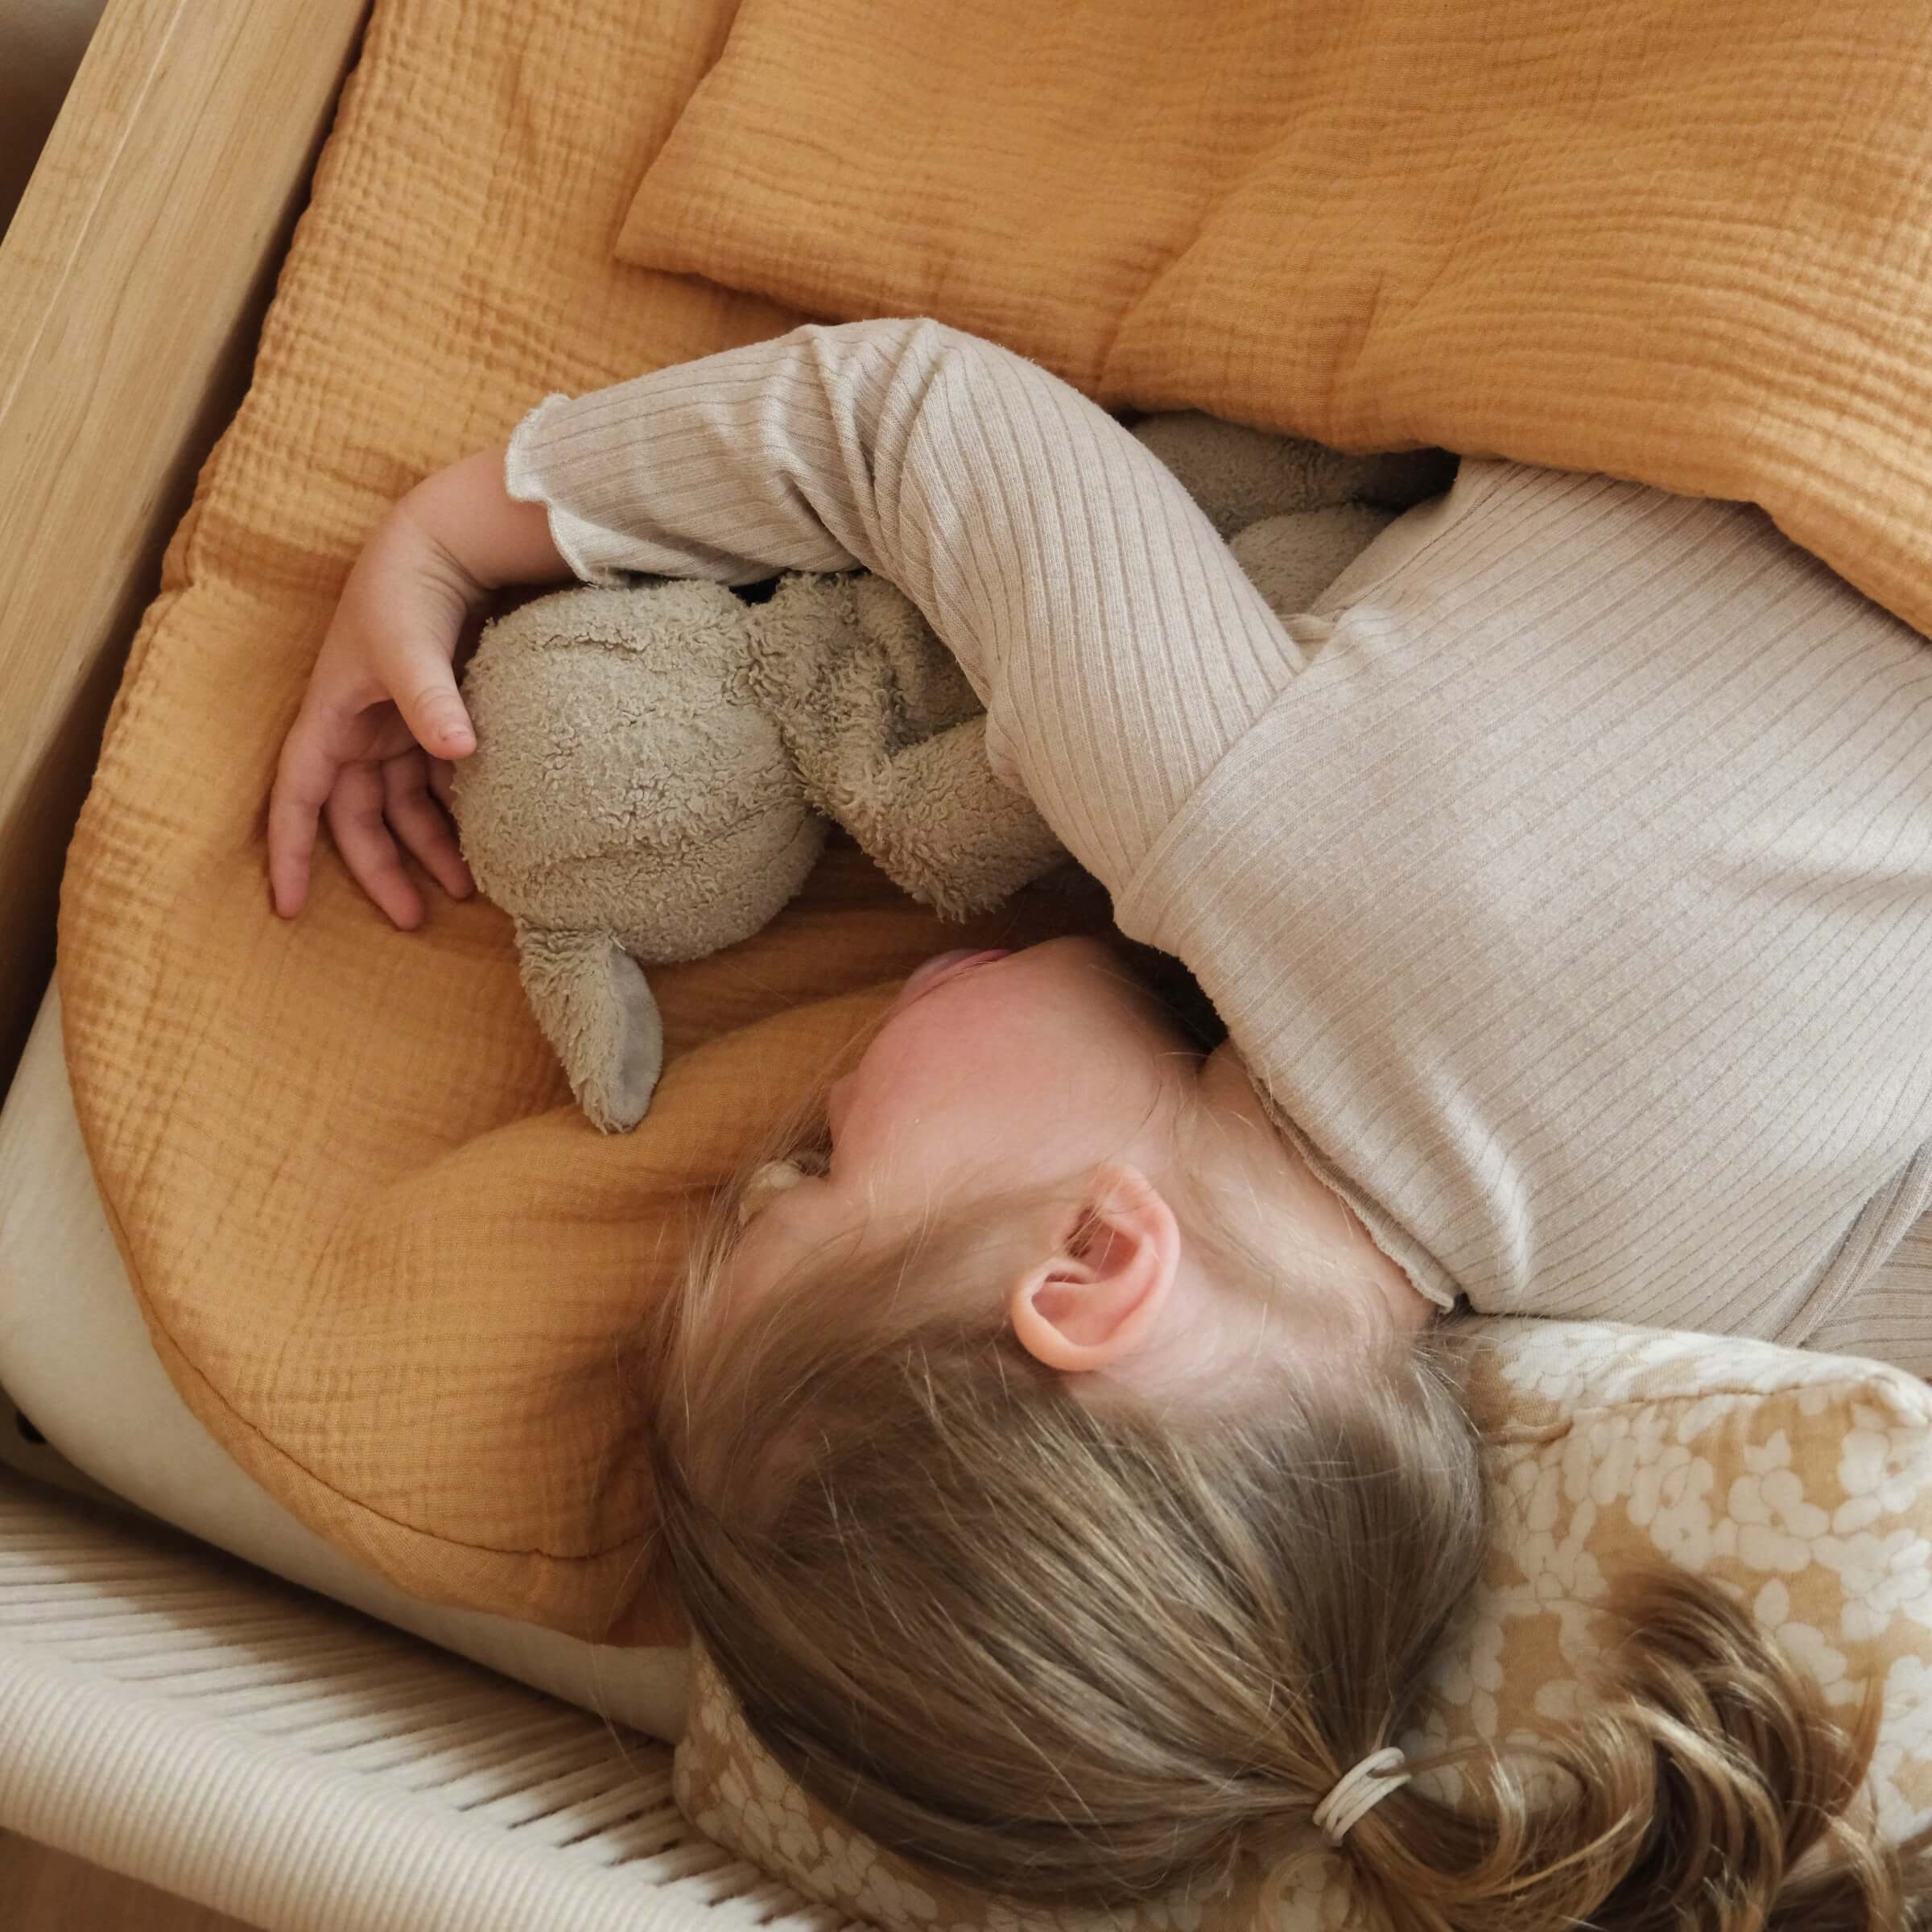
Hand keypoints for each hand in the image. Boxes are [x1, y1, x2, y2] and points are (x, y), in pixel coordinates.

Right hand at [267, 447, 564, 925]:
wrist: (450, 540)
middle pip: (359, 816)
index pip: (299, 797)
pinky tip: (490, 839)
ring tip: (469, 889)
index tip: (291, 908)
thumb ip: (432, 697)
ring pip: (405, 804)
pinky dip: (458, 810)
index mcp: (331, 715)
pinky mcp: (440, 716)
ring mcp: (400, 723)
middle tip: (415, 920)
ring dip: (430, 846)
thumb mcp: (410, 642)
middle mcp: (359, 727)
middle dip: (381, 868)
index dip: (291, 852)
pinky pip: (441, 780)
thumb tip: (457, 753)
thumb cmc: (410, 586)